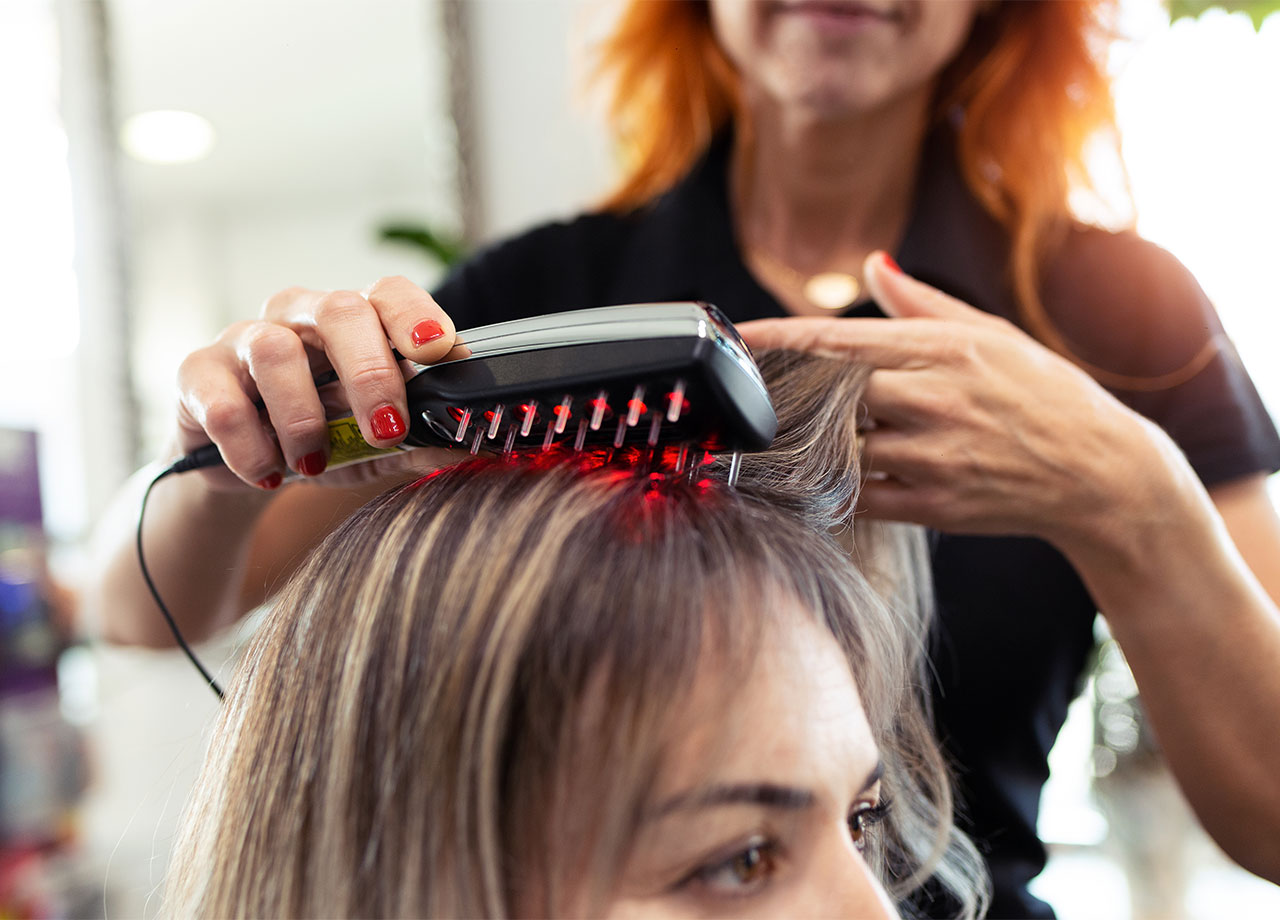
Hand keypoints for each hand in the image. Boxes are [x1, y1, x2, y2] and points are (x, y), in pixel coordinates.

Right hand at [174, 276, 461, 489]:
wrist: (247, 466)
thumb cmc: (324, 438)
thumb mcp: (376, 446)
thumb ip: (418, 442)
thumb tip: (464, 447)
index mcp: (356, 322)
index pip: (390, 293)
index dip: (417, 315)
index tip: (439, 351)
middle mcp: (302, 316)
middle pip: (339, 311)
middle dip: (370, 373)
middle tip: (387, 429)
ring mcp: (246, 338)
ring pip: (275, 351)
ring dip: (303, 417)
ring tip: (314, 464)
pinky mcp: (198, 372)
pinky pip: (222, 403)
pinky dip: (250, 446)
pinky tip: (268, 473)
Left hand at [738, 253, 1178, 549]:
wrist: (1100, 471)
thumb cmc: (1043, 394)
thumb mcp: (989, 335)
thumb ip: (921, 304)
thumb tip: (872, 268)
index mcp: (942, 348)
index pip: (836, 338)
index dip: (776, 339)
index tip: (733, 338)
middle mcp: (933, 397)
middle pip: (824, 392)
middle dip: (783, 393)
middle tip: (748, 395)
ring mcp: (932, 454)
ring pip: (835, 446)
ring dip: (801, 441)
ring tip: (775, 437)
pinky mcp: (933, 504)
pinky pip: (856, 496)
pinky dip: (827, 487)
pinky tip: (811, 477)